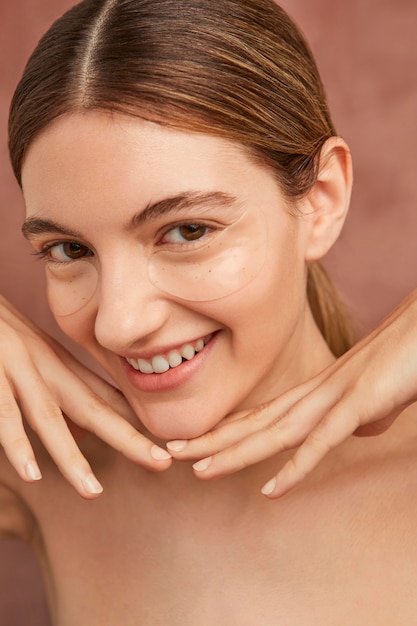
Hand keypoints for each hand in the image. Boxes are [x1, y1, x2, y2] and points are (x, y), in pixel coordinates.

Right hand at [0, 296, 170, 498]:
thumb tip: (87, 435)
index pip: (103, 397)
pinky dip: (17, 445)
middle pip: (91, 407)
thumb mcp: (34, 357)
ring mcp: (17, 370)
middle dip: (127, 438)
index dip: (134, 422)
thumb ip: (60, 395)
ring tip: (93, 491)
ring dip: (71, 456)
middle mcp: (45, 367)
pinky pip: (4, 415)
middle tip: (162, 463)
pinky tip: (32, 474)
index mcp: (59, 365)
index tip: (168, 445)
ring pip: (48, 417)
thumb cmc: (1, 334)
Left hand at [167, 288, 416, 497]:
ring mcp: (335, 397)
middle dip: (213, 439)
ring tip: (199, 471)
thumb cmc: (405, 358)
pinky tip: (271, 490)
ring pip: (275, 431)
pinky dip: (295, 466)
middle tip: (171, 451)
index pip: (263, 413)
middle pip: (256, 421)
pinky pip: (321, 440)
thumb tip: (362, 427)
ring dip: (235, 452)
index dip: (227, 429)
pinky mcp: (359, 403)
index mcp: (317, 391)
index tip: (196, 443)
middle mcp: (316, 392)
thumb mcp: (376, 394)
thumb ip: (362, 412)